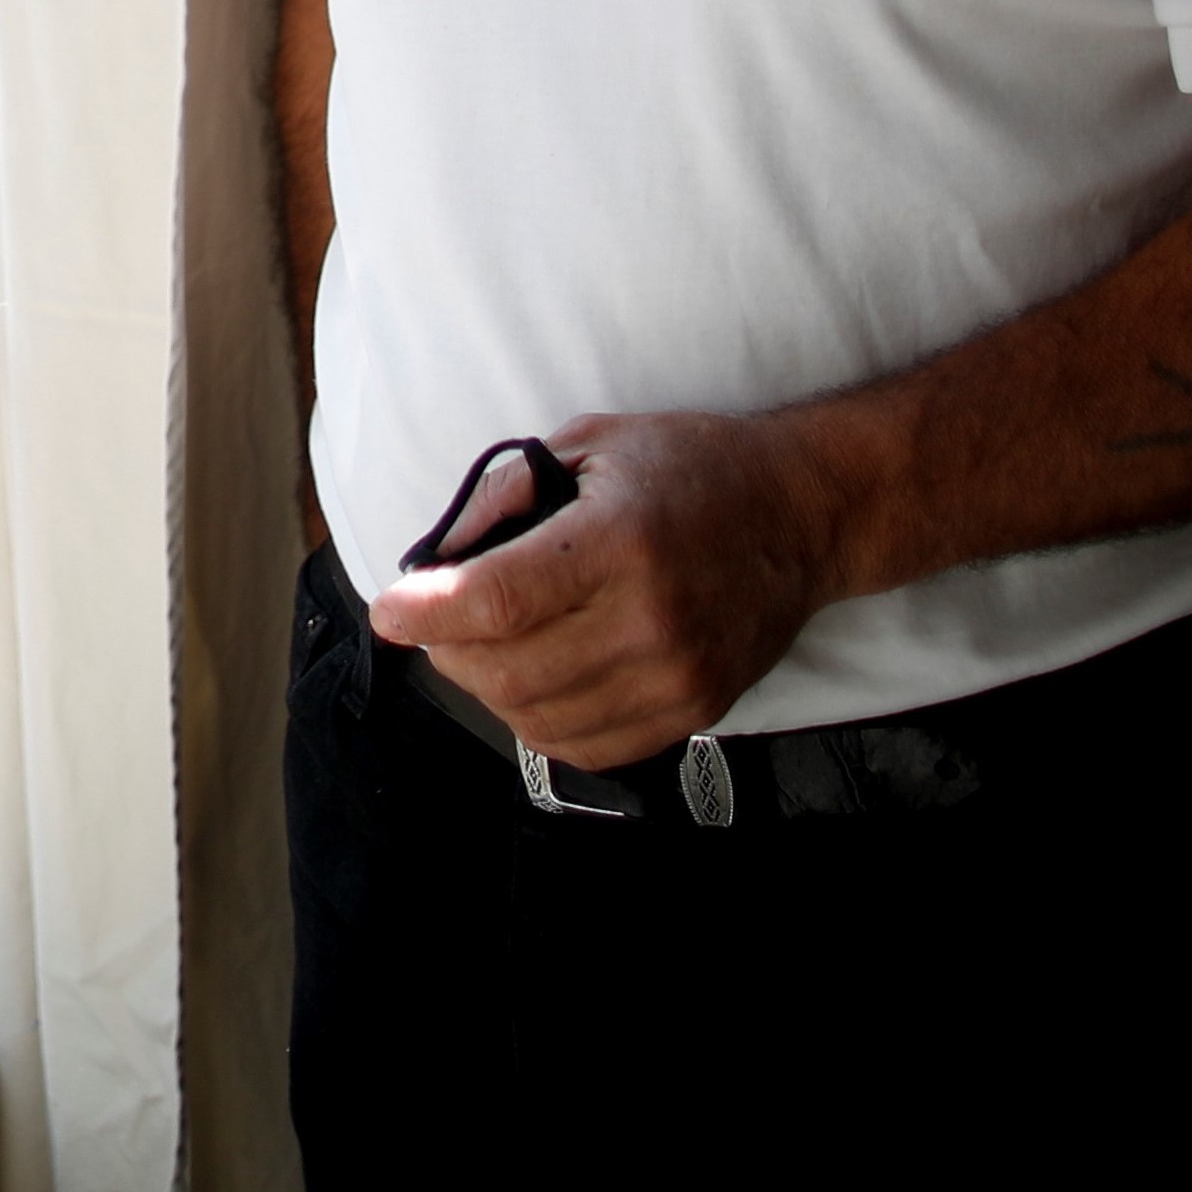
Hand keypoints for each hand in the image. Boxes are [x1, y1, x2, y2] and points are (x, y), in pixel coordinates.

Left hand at [362, 409, 856, 771]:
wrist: (803, 516)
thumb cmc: (692, 468)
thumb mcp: (592, 445)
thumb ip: (509, 494)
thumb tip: (438, 557)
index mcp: (621, 542)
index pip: (497, 600)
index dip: (426, 612)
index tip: (388, 610)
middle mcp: (650, 620)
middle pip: (507, 670)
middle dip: (447, 649)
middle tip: (434, 621)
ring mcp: (676, 677)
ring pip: (537, 718)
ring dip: (486, 687)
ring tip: (482, 645)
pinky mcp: (694, 711)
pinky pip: (584, 746)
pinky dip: (537, 720)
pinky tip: (531, 679)